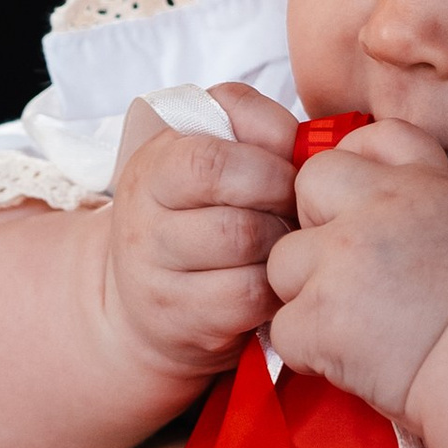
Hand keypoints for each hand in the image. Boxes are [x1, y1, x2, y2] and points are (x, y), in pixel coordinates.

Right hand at [101, 81, 296, 403]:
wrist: (149, 297)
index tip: (286, 170)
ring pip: (245, 251)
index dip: (267, 165)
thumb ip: (254, 127)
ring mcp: (156, 276)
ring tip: (282, 240)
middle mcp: (144, 220)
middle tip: (292, 209)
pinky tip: (274, 277)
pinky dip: (276, 285)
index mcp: (154, 166)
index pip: (210, 160)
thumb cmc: (201, 213)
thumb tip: (303, 145)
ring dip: (281, 244)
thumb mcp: (211, 156)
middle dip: (282, 207)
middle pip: (236, 212)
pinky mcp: (181, 320)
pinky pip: (250, 296)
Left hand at [265, 121, 447, 422]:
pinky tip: (349, 360)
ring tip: (352, 324)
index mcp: (421, 182)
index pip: (363, 140)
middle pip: (308, 187)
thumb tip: (385, 207)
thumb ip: (426, 199)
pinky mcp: (319, 315)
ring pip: (283, 262)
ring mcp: (342, 260)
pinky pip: (284, 327)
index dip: (353, 172)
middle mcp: (376, 208)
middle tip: (349, 273)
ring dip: (307, 294)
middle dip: (318, 228)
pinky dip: (308, 350)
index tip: (360, 209)